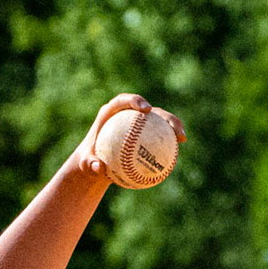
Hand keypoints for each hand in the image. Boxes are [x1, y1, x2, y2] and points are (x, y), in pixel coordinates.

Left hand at [64, 94, 186, 181]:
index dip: (136, 100)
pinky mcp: (145, 134)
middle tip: (171, 126)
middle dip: (163, 115)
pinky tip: (178, 153)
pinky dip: (169, 143)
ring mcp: (138, 124)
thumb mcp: (85, 164)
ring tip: (182, 138)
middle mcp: (126, 115)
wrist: (95, 163)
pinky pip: (159, 137)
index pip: (123, 101)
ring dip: (173, 127)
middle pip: (149, 110)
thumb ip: (89, 164)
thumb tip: (98, 167)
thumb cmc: (88, 161)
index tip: (146, 109)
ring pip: (159, 122)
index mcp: (109, 113)